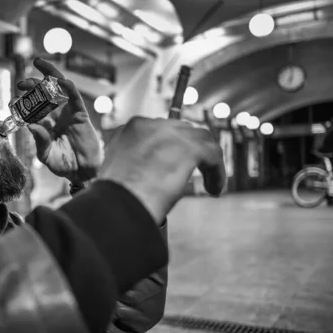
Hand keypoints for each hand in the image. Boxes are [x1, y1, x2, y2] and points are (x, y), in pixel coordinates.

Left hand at [17, 58, 102, 184]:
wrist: (81, 172)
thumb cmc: (63, 164)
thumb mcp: (46, 155)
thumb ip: (40, 141)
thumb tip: (30, 126)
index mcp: (43, 123)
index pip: (30, 107)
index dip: (21, 102)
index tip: (12, 101)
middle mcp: (54, 114)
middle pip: (42, 93)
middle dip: (32, 84)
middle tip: (21, 82)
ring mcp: (67, 112)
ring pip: (58, 88)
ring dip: (49, 74)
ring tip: (39, 63)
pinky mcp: (80, 114)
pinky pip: (75, 97)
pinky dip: (69, 87)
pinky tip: (61, 81)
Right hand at [98, 117, 225, 223]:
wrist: (117, 206)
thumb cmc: (116, 198)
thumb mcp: (119, 171)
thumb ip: (136, 162)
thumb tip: (153, 170)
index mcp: (131, 130)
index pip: (161, 130)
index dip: (173, 146)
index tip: (176, 163)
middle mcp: (150, 125)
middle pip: (183, 130)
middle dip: (192, 149)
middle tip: (196, 170)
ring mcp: (170, 135)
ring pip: (201, 139)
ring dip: (208, 161)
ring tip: (210, 183)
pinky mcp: (188, 148)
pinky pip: (213, 154)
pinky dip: (216, 172)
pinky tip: (214, 189)